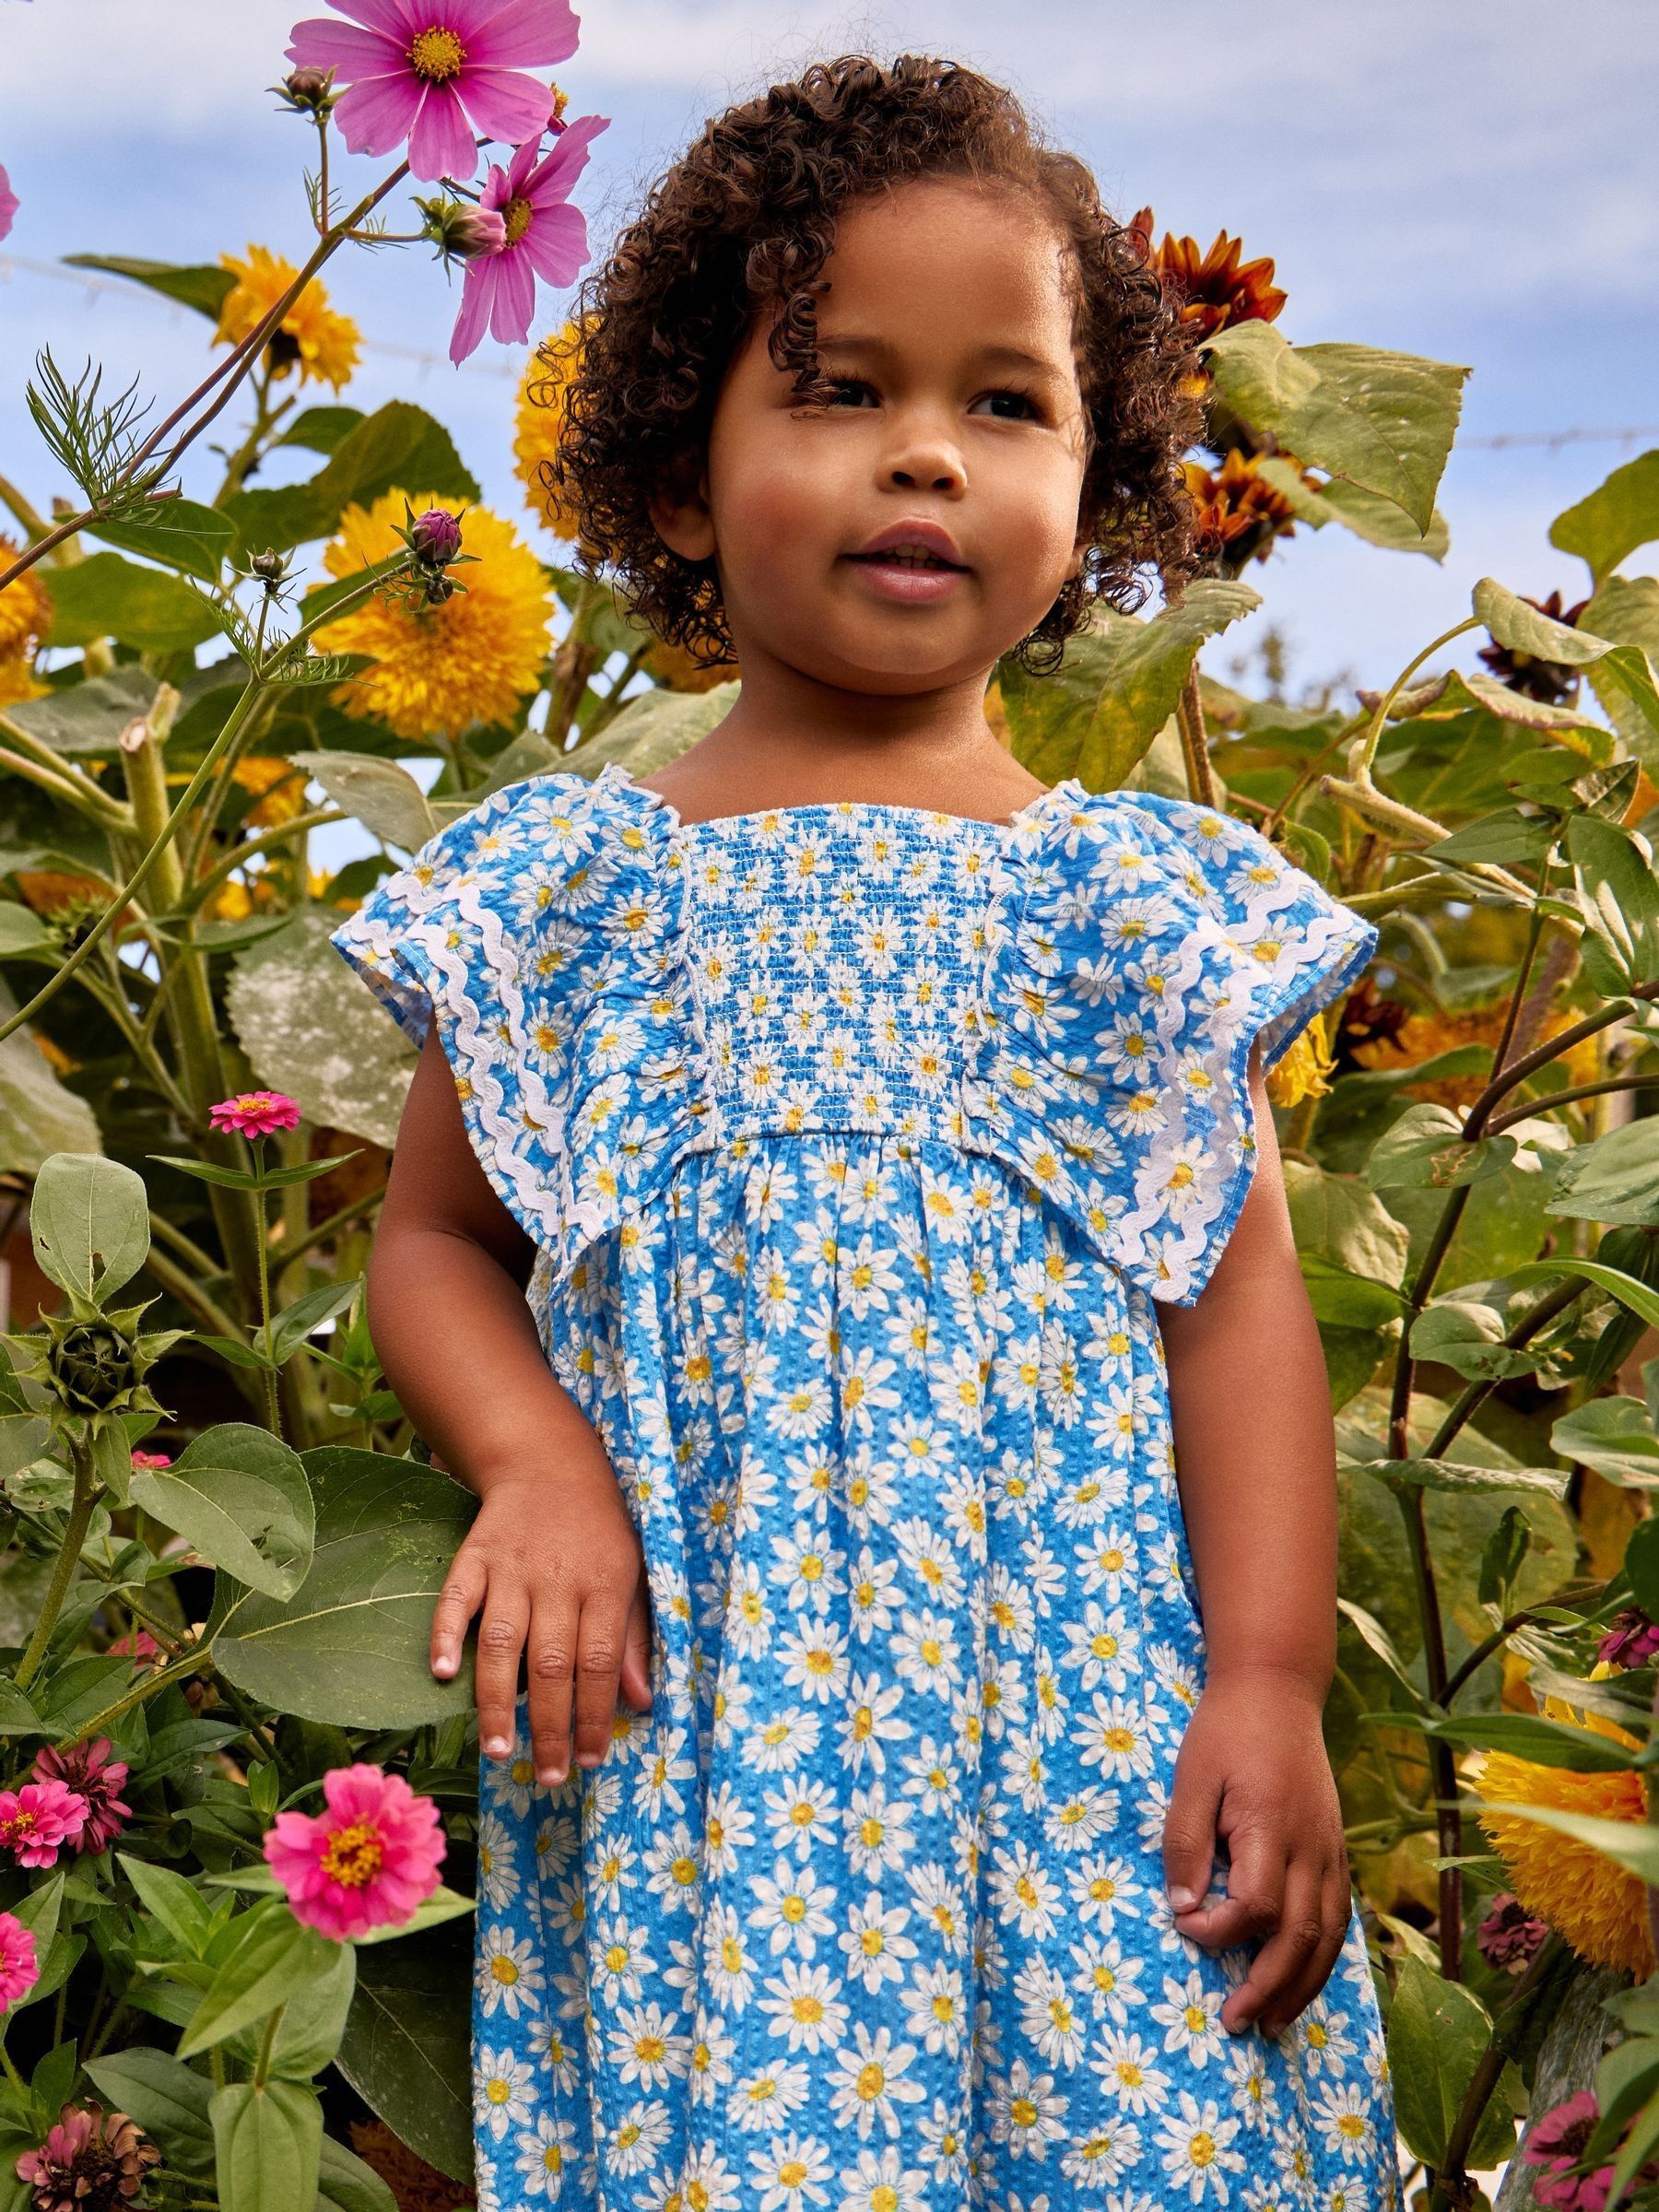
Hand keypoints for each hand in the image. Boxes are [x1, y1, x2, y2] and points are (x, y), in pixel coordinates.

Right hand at [430, 1443, 651, 1788]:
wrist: (549, 1463)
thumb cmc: (599, 1530)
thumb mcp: (633, 1573)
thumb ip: (635, 1637)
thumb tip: (639, 1702)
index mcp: (606, 1584)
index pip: (601, 1661)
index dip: (595, 1715)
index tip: (590, 1760)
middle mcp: (559, 1579)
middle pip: (553, 1663)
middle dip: (551, 1726)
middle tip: (548, 1775)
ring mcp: (513, 1568)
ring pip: (503, 1642)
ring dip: (498, 1700)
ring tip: (498, 1750)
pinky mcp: (475, 1556)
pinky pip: (456, 1598)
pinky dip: (446, 1634)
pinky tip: (443, 1674)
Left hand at [1161, 1666, 1350, 2038]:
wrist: (1277, 1690)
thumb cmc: (1225, 1731)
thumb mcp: (1191, 1777)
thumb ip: (1185, 1843)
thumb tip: (1182, 1910)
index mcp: (1272, 1827)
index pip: (1256, 1906)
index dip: (1221, 1931)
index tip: (1186, 1927)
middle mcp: (1311, 1848)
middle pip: (1300, 1938)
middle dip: (1268, 1988)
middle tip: (1236, 2024)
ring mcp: (1330, 1851)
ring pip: (1328, 1938)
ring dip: (1301, 1987)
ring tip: (1271, 2024)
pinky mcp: (1335, 1850)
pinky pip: (1338, 1917)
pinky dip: (1322, 1958)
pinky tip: (1300, 1980)